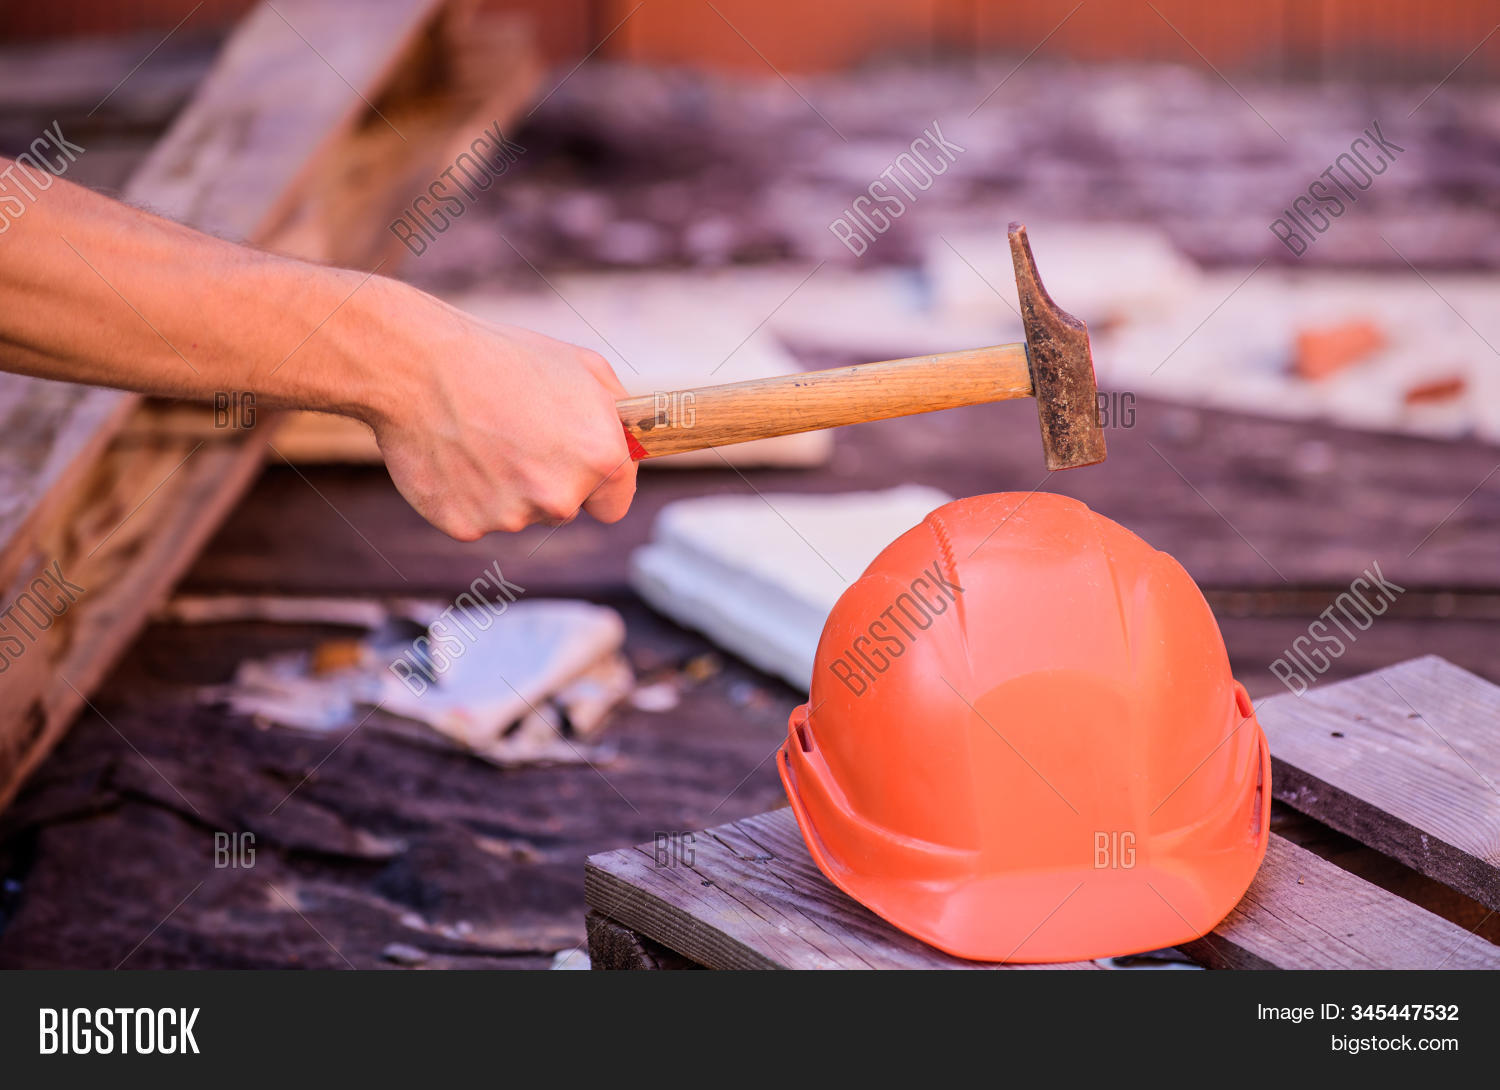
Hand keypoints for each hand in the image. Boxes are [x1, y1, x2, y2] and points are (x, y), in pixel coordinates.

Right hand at [360, 281, 637, 539]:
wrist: (416, 366)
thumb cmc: (502, 358)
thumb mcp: (581, 368)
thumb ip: (617, 415)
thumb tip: (632, 442)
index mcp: (600, 458)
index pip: (615, 502)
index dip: (597, 484)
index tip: (579, 469)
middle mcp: (562, 496)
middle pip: (565, 508)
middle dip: (547, 479)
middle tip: (513, 433)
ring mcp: (512, 516)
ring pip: (520, 513)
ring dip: (505, 486)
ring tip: (479, 437)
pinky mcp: (467, 526)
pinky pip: (477, 517)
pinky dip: (467, 494)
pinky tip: (453, 454)